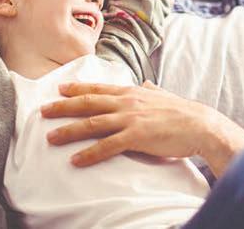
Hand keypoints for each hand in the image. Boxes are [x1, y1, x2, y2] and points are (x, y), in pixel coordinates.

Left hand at [41, 81, 243, 176]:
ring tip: (50, 138)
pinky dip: (89, 154)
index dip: (78, 88)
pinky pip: (107, 146)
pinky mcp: (136, 136)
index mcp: (132, 92)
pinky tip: (76, 160)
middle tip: (43, 111)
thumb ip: (151, 90)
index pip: (99, 88)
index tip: (60, 89)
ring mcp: (130, 118)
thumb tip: (146, 83)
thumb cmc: (182, 112)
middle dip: (63, 107)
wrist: (200, 124)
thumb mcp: (163, 95)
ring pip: (92, 123)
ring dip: (69, 131)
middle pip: (88, 102)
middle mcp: (127, 102)